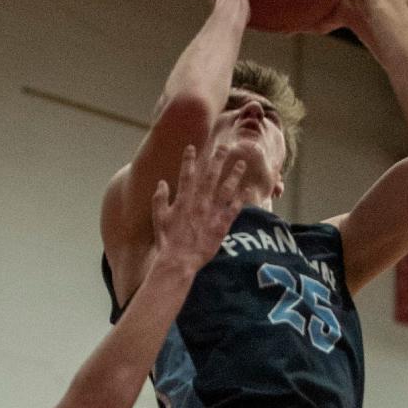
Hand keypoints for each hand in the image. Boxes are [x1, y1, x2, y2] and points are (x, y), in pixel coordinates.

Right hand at [150, 145, 245, 270]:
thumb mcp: (159, 218)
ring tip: (241, 163)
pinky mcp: (221, 226)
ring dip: (234, 174)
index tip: (193, 147)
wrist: (179, 261)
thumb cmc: (167, 241)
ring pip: (225, 189)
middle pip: (210, 176)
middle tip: (224, 147)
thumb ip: (160, 199)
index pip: (187, 174)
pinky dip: (242, 198)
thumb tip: (162, 183)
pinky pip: (234, 209)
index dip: (189, 160)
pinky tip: (248, 189)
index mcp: (183, 200)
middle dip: (217, 160)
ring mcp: (211, 213)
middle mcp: (199, 203)